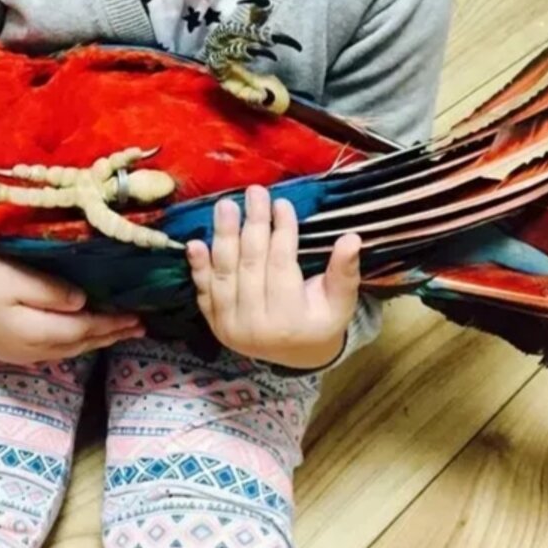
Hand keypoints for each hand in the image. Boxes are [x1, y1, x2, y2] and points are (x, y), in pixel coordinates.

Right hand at [0, 256, 143, 363]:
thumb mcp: (13, 279)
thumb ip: (51, 293)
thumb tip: (84, 303)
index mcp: (38, 332)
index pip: (87, 329)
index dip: (114, 324)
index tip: (139, 317)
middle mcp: (34, 350)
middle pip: (82, 343)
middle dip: (112, 335)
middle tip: (139, 328)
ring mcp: (21, 353)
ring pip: (70, 349)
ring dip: (96, 340)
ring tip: (118, 332)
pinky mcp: (10, 349)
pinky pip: (55, 349)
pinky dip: (76, 341)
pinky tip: (81, 334)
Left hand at [187, 186, 360, 369]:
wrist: (293, 355)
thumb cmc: (320, 322)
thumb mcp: (340, 302)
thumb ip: (344, 273)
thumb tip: (352, 239)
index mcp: (289, 321)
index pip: (281, 266)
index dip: (282, 233)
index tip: (282, 203)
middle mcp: (255, 326)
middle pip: (250, 265)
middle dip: (252, 225)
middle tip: (254, 191)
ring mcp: (229, 326)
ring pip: (224, 274)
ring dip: (222, 237)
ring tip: (225, 205)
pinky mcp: (213, 323)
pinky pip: (203, 291)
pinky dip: (198, 267)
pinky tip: (195, 242)